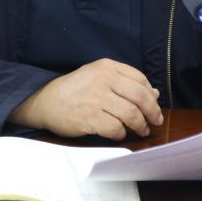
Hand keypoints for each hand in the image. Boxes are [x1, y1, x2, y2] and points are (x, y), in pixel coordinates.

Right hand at [9, 58, 163, 139]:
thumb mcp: (99, 78)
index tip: (154, 106)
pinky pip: (116, 128)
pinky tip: (120, 134)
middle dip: (152, 112)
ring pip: (131, 114)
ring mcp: (96, 98)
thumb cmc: (76, 90)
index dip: (151, 95)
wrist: (46, 101)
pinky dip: (122, 134)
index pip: (140, 79)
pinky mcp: (90, 118)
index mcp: (107, 66)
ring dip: (140, 125)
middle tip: (155, 121)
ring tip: (141, 130)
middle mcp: (103, 79)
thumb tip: (154, 94)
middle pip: (140, 97)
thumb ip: (125, 83)